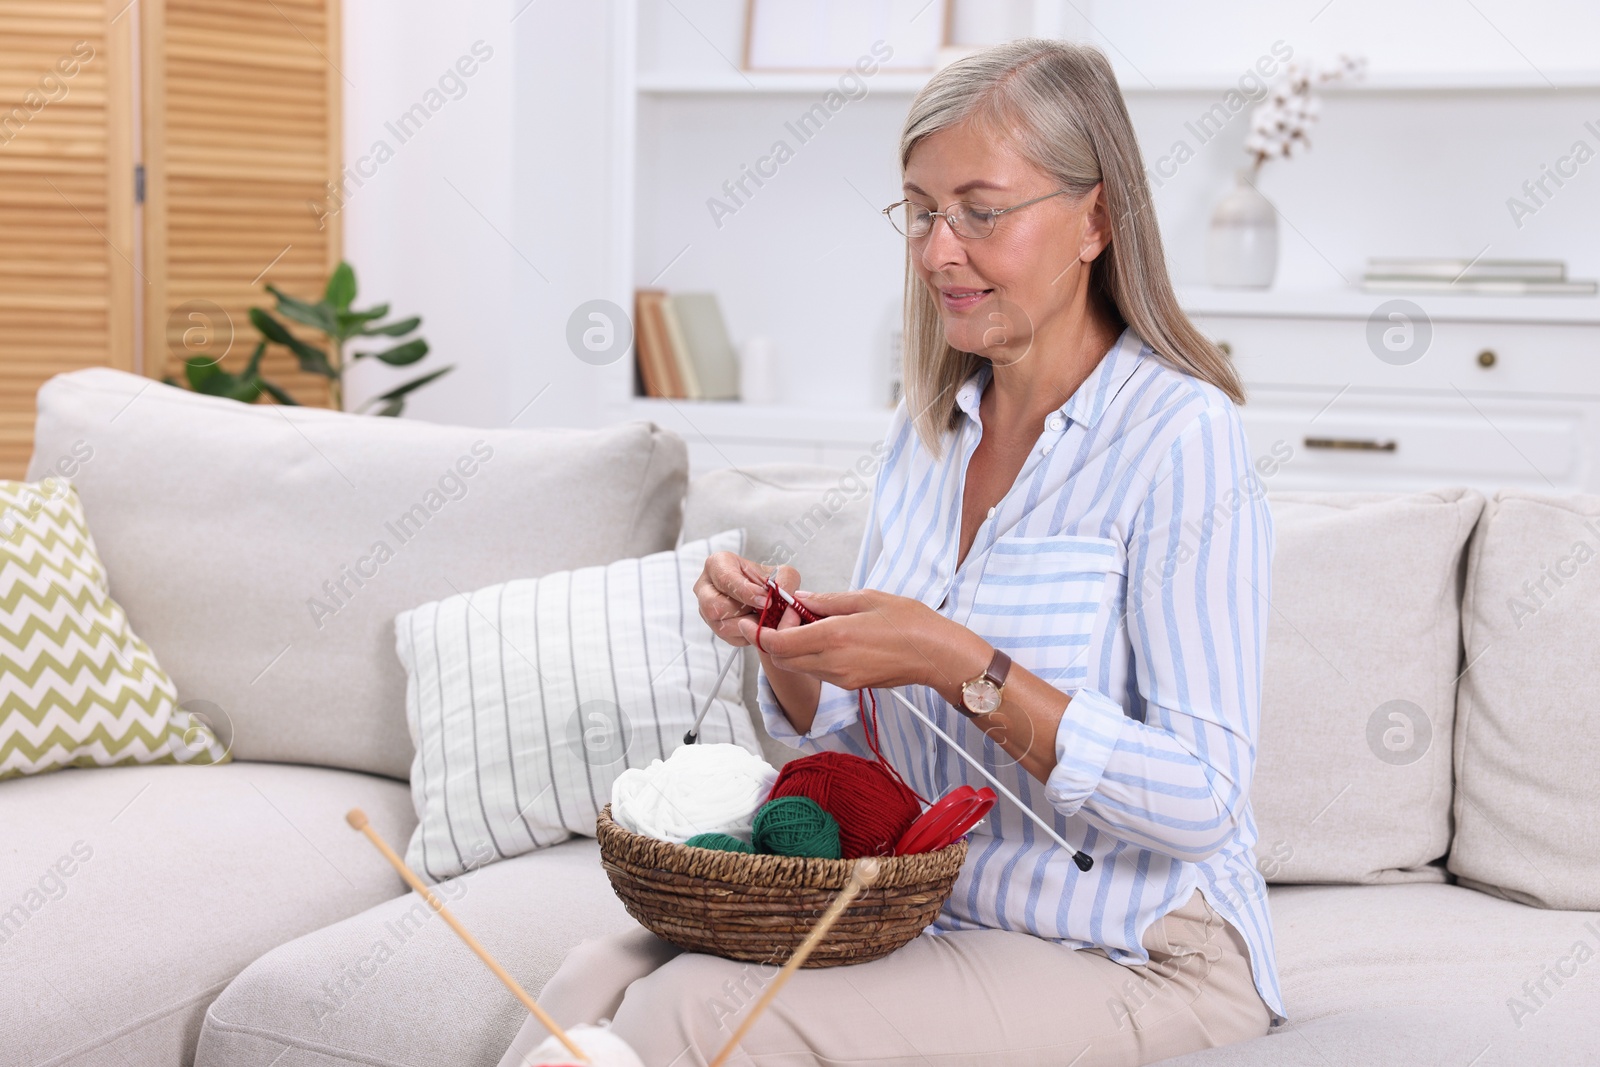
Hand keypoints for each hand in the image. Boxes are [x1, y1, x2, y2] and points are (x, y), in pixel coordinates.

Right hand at [694, 552, 801, 646]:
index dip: (745, 592)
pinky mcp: (714, 627)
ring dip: (747, 625)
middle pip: (714, 607)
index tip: (764, 600)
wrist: (762, 593)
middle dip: (743, 612)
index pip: (725, 579)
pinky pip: (729, 638)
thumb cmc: (766, 579)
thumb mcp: (780, 572)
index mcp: (717, 564)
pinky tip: (757, 625)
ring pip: (721, 626)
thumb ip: (785, 580)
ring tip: (763, 618)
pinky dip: (748, 635)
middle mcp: (705, 587)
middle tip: (764, 611)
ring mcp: (705, 609)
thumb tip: (784, 595)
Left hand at [746, 588, 989, 696]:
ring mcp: (841, 678)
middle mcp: (833, 662)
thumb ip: (828, 601)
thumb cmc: (909, 622)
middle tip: (793, 616)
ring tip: (814, 623)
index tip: (761, 618)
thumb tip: (800, 598)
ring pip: (799, 667)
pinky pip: (819, 672)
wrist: (936, 655)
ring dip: (795, 649)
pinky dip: (812, 656)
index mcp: (834, 636)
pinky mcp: (850, 685)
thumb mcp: (867, 598)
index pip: (778, 643)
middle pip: (782, 660)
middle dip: (776, 640)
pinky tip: (830, 637)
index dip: (761, 632)